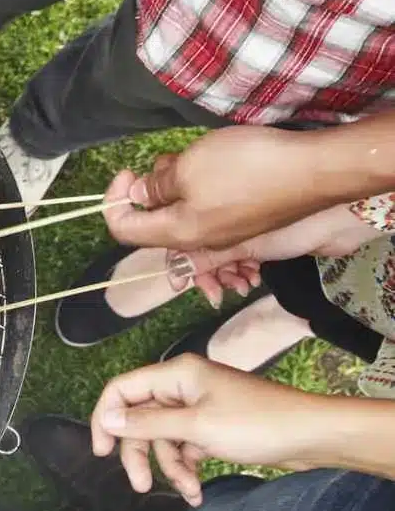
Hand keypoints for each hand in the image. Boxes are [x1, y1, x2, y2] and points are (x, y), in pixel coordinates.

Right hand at [90, 355, 328, 504]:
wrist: (312, 436)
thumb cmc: (255, 424)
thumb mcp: (196, 427)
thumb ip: (147, 423)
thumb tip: (107, 419)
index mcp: (175, 375)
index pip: (122, 389)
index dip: (105, 418)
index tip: (102, 452)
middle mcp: (182, 387)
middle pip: (141, 419)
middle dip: (140, 454)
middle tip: (141, 486)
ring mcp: (199, 408)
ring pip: (164, 438)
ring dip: (171, 467)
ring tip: (189, 491)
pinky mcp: (213, 427)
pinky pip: (186, 446)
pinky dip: (189, 468)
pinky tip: (197, 492)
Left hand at [102, 126, 349, 250]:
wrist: (315, 169)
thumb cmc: (249, 167)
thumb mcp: (189, 168)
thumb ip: (157, 186)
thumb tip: (138, 195)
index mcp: (180, 233)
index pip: (124, 230)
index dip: (113, 201)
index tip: (127, 172)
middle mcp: (201, 240)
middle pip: (154, 220)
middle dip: (150, 188)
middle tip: (168, 160)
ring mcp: (226, 231)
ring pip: (182, 209)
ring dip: (177, 183)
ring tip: (193, 157)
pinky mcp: (245, 217)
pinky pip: (208, 205)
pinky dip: (199, 184)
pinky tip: (213, 162)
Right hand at [176, 203, 382, 307]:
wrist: (335, 224)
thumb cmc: (287, 229)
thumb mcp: (241, 247)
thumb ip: (206, 258)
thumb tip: (175, 271)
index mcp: (215, 215)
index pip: (185, 240)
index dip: (181, 263)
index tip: (180, 286)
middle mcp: (227, 222)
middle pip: (203, 251)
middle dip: (208, 275)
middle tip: (218, 295)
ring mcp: (246, 231)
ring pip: (223, 258)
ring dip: (227, 277)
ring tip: (242, 288)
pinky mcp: (263, 242)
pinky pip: (243, 260)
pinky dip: (243, 273)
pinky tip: (252, 281)